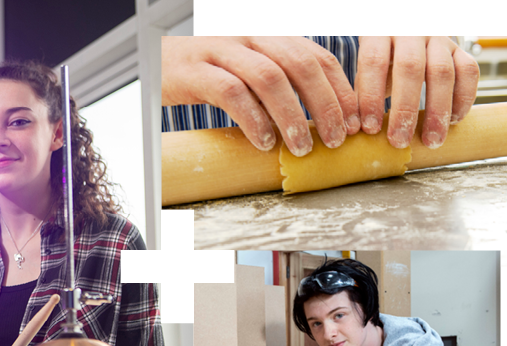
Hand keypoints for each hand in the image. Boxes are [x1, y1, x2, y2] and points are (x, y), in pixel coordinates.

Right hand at [162, 36, 359, 155]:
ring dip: (292, 115)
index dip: (341, 89)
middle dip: (326, 104)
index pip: (318, 56)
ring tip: (301, 147)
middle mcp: (250, 37)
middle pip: (301, 64)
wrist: (152, 59)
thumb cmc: (206, 70)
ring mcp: (222, 50)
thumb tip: (317, 120)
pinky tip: (263, 141)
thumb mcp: (248, 68)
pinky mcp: (195, 71)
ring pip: (270, 77)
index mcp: (269, 36)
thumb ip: (278, 83)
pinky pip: (232, 92)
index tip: (354, 121)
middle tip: (337, 138)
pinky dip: (253, 119)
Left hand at [356, 37, 479, 148]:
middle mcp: (411, 32)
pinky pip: (469, 72)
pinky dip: (464, 98)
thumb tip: (355, 131)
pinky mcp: (460, 49)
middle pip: (410, 68)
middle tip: (399, 141)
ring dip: (438, 110)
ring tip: (432, 140)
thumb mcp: (367, 69)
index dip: (371, 97)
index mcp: (380, 33)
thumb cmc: (383, 59)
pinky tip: (453, 120)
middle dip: (405, 109)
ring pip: (443, 72)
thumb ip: (361, 94)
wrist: (408, 33)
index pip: (374, 62)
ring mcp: (439, 39)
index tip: (370, 128)